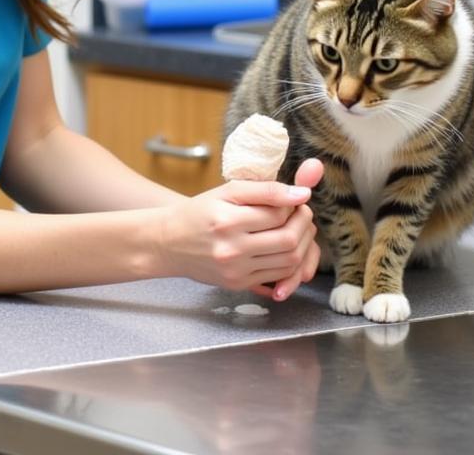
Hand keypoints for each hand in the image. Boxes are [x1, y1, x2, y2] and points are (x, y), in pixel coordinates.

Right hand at [153, 163, 321, 295]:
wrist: (170, 243)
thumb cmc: (199, 213)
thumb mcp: (226, 192)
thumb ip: (265, 190)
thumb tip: (302, 193)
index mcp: (228, 221)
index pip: (278, 214)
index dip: (293, 205)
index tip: (294, 199)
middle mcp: (232, 249)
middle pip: (288, 240)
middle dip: (303, 225)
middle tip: (302, 214)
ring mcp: (236, 271)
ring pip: (288, 262)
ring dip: (301, 244)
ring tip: (295, 228)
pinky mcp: (239, 284)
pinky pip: (277, 276)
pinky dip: (289, 262)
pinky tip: (283, 247)